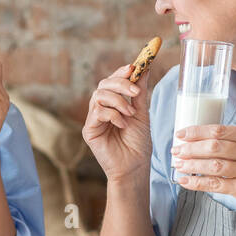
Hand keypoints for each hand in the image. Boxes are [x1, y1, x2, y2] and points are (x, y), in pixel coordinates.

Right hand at [82, 63, 151, 180]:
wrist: (135, 167)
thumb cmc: (138, 143)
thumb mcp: (142, 113)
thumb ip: (140, 92)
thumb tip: (145, 67)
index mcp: (113, 104)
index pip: (112, 82)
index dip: (121, 73)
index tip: (134, 67)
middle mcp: (101, 109)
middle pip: (103, 85)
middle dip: (120, 84)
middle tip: (135, 92)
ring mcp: (94, 119)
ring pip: (99, 96)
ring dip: (118, 101)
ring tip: (131, 114)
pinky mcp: (89, 130)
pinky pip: (97, 112)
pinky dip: (113, 115)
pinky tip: (122, 124)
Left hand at [170, 124, 235, 214]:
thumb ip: (233, 141)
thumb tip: (196, 139)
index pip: (220, 131)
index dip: (197, 132)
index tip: (180, 134)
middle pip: (214, 147)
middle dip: (190, 148)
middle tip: (176, 150)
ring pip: (213, 166)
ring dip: (191, 165)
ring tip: (178, 164)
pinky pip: (215, 184)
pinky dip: (196, 183)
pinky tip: (185, 181)